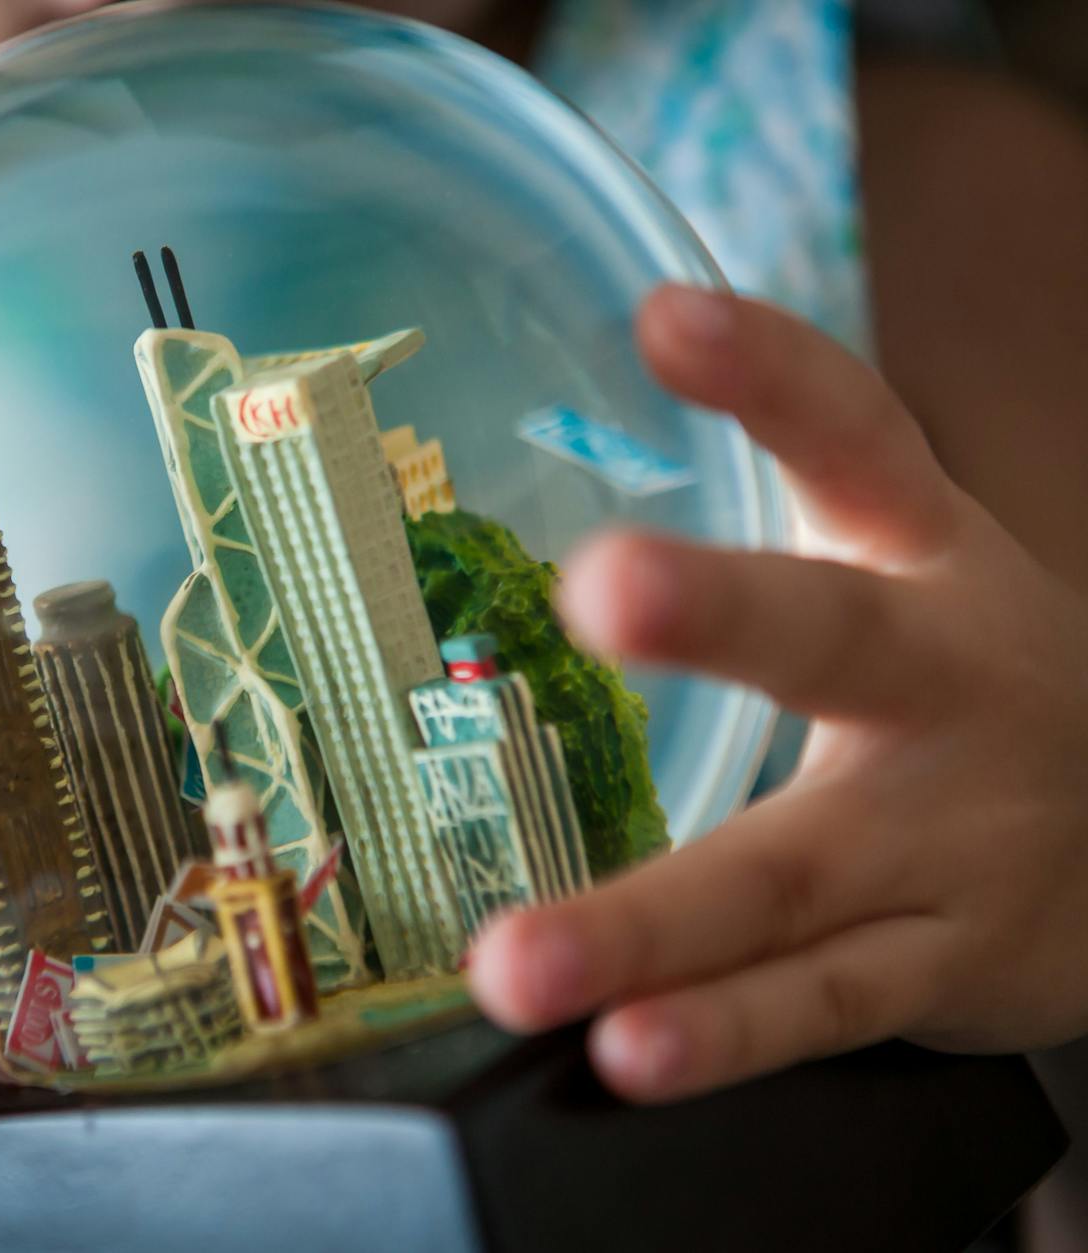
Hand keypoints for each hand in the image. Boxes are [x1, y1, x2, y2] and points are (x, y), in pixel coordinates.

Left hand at [470, 286, 1087, 1102]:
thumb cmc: (973, 686)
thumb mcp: (912, 568)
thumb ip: (784, 495)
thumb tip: (630, 349)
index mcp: (930, 562)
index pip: (860, 438)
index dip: (772, 372)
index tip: (669, 317)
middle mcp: (947, 683)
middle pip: (835, 639)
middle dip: (723, 611)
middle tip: (606, 584)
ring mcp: (951, 838)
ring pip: (792, 873)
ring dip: (649, 923)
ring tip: (518, 964)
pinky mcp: (945, 964)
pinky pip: (817, 1004)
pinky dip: (718, 1033)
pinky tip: (624, 1051)